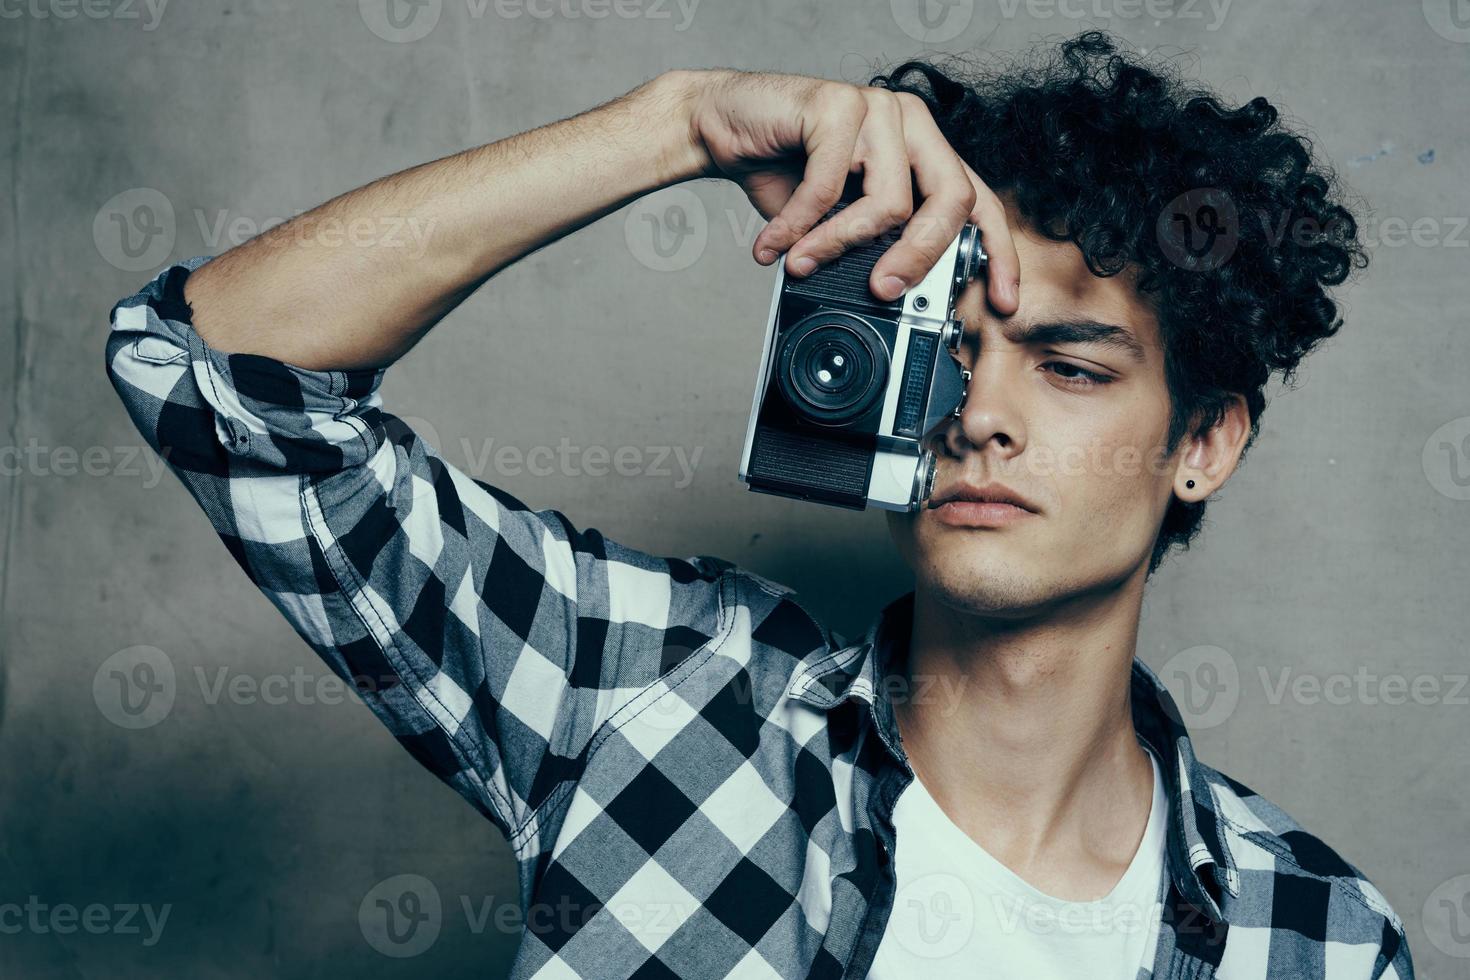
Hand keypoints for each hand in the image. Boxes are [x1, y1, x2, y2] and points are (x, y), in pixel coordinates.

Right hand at [671, 67, 1019, 311]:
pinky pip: (829, 188)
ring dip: (836, 246)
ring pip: (889, 202)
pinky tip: (775, 243)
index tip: (1001, 300)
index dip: (997, 253)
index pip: (978, 200)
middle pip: (950, 199)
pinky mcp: (838, 104)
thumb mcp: (839, 219)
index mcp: (922, 150)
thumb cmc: (781, 170)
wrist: (720, 125)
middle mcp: (910, 123)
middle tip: (884, 292)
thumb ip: (874, 244)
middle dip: (920, 258)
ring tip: (801, 263)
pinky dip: (798, 227)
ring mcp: (878, 108)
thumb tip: (898, 295)